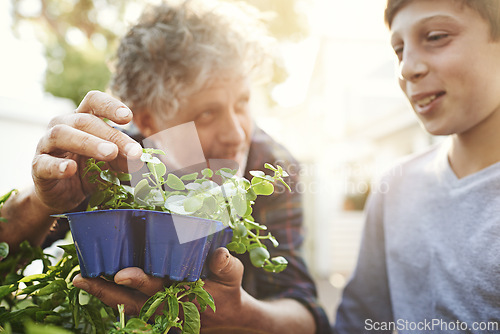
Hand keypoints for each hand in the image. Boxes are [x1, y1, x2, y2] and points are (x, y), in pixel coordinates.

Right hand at [32, 90, 142, 212]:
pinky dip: (58, 166)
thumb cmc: (88, 171)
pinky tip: (71, 169)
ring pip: (62, 134)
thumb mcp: (110, 163)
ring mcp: (47, 145)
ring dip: (88, 143)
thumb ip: (124, 158)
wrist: (63, 195)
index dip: (110, 105)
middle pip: (85, 121)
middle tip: (132, 150)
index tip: (128, 117)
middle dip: (111, 135)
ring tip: (110, 153)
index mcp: (82, 119)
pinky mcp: (37, 166)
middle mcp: (63, 125)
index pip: (93, 101)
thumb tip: (140, 158)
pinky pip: (44, 163)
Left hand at [73, 248, 314, 332]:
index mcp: (182, 296)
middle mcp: (165, 307)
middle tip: (82, 279)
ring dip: (102, 294)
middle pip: (130, 301)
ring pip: (124, 306)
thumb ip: (226, 266)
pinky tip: (94, 283)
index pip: (157, 288)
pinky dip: (110, 297)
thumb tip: (218, 254)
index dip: (139, 281)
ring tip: (79, 280)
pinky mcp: (153, 312)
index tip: (121, 274)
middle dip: (106, 291)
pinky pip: (128, 306)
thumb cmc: (228, 292)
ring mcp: (157, 312)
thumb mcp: (234, 277)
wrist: (227, 318)